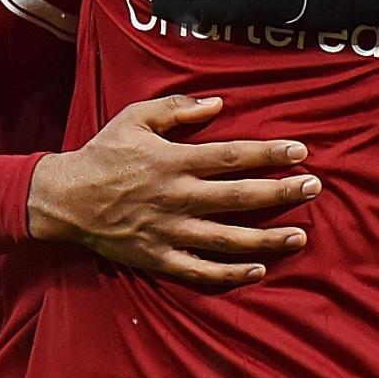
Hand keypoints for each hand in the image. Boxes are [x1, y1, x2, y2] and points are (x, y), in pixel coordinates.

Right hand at [28, 94, 317, 285]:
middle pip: (238, 196)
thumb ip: (176, 109)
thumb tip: (217, 104)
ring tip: (300, 236)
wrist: (64, 199)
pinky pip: (199, 270)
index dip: (268, 154)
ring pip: (227, 238)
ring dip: (267, 238)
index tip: (300, 152)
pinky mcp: (159, 258)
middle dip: (280, 192)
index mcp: (173, 161)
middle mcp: (176, 197)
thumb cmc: (103, 154)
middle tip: (314, 188)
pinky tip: (258, 269)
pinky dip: (230, 273)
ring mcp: (168, 231)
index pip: (231, 156)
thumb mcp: (134, 118)